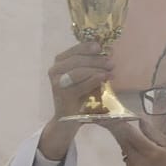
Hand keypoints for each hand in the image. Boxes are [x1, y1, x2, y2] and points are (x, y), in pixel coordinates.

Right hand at [39, 42, 113, 160]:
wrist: (69, 119)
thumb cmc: (79, 95)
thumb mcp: (84, 77)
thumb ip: (90, 64)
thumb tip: (107, 51)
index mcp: (59, 62)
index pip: (74, 50)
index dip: (87, 47)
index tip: (100, 47)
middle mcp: (54, 71)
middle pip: (77, 59)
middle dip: (96, 60)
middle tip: (110, 62)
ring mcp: (57, 83)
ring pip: (79, 71)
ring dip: (97, 69)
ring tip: (110, 71)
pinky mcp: (63, 95)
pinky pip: (81, 85)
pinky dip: (95, 80)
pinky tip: (105, 78)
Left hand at [106, 120, 165, 165]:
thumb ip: (154, 134)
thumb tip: (140, 121)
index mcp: (149, 152)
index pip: (128, 133)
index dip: (118, 123)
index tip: (111, 115)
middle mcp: (137, 162)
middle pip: (122, 141)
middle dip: (117, 130)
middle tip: (114, 120)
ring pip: (124, 150)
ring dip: (126, 142)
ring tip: (136, 138)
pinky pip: (127, 159)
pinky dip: (131, 153)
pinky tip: (142, 156)